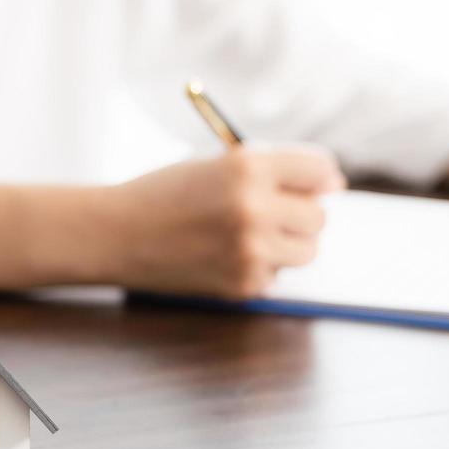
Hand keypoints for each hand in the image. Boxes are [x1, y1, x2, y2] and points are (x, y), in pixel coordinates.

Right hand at [107, 145, 345, 297]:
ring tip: (249, 234)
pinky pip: (276, 275)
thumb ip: (270, 172)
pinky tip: (224, 256)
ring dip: (288, 243)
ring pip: (307, 250)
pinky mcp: (244, 283)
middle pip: (318, 215)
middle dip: (302, 213)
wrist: (116, 233)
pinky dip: (260, 267)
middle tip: (274, 212)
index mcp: (248, 166)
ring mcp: (251, 250)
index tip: (319, 184)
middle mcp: (254, 207)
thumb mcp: (216, 165)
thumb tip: (332, 186)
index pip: (319, 169)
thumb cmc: (165, 193)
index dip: (320, 177)